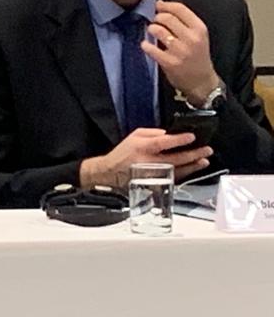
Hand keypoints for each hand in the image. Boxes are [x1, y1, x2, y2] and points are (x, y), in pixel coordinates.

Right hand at [79, 127, 212, 187]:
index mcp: (142, 148)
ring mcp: (153, 175)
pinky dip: (184, 174)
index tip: (192, 137)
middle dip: (193, 154)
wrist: (110, 173)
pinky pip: (173, 179)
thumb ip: (152, 133)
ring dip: (192, 166)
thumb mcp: (134, 136)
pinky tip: (192, 169)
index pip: (163, 143)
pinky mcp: (154, 184)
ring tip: (204, 161)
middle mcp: (148, 162)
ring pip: (177, 171)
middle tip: (206, 150)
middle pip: (175, 159)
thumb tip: (170, 134)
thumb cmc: (122, 154)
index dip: (179, 140)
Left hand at [143, 0, 219, 104]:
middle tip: (155, 21)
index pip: (180, 9)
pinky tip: (146, 45)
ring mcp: (180, 51)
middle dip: (157, 17)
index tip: (158, 6)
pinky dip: (145, 45)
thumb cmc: (197, 56)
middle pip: (167, 18)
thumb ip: (184, 21)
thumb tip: (161, 4)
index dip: (165, 5)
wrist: (201, 81)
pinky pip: (152, 49)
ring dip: (151, 28)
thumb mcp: (198, 35)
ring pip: (158, 30)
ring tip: (152, 31)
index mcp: (200, 29)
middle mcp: (191, 38)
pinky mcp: (169, 62)